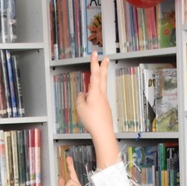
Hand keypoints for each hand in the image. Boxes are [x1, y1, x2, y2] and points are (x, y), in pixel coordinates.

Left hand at [59, 155, 86, 185]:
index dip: (70, 165)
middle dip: (70, 165)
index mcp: (72, 184)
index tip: (68, 158)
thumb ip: (61, 185)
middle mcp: (76, 184)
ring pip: (70, 182)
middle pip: (72, 173)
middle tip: (68, 158)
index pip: (70, 173)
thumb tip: (60, 176)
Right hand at [75, 52, 117, 166]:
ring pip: (101, 87)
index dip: (94, 63)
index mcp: (95, 92)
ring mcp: (105, 101)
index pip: (95, 74)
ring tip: (96, 80)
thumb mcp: (80, 107)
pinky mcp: (105, 107)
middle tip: (106, 58)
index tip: (95, 54)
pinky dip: (95, 96)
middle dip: (103, 66)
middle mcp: (102, 94)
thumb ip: (80, 97)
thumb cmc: (92, 120)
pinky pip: (99, 98)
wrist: (103, 132)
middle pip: (103, 77)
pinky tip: (91, 103)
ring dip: (99, 79)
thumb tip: (83, 94)